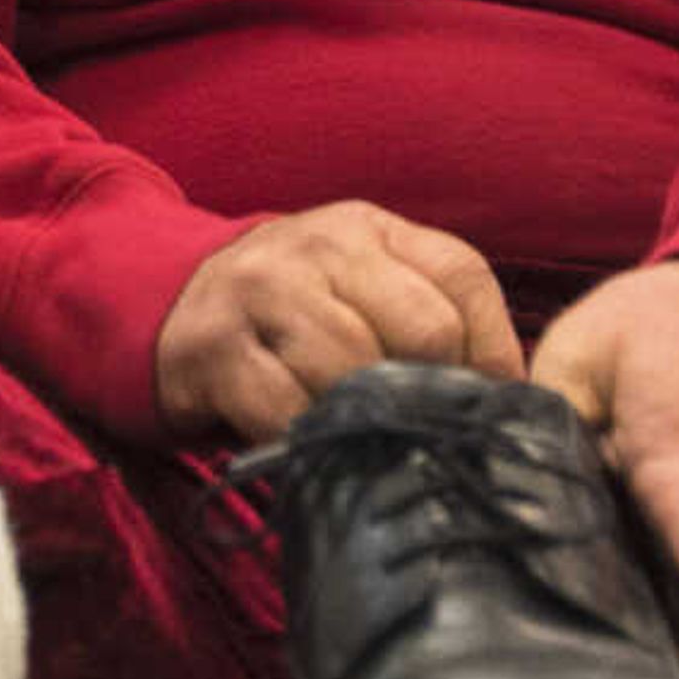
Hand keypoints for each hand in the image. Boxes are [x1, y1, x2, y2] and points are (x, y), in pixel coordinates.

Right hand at [155, 201, 524, 442]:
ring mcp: (262, 293)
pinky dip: (310, 442)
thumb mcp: (359, 284)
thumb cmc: (289, 309)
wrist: (167, 305)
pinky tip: (313, 450)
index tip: (492, 405)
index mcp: (369, 228)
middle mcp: (319, 248)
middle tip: (423, 432)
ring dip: (370, 424)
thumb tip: (511, 396)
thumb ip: (428, 313)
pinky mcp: (214, 350)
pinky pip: (286, 411)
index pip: (463, 275)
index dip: (493, 350)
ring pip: (357, 372)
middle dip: (434, 394)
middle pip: (424, 330)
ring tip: (367, 443)